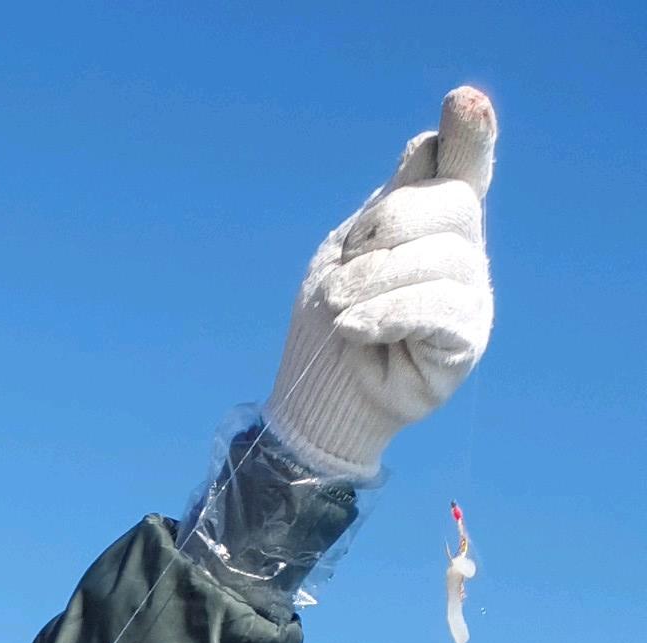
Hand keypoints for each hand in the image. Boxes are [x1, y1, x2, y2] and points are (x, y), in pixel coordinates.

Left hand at [265, 86, 495, 479]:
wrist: (316, 396)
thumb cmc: (329, 320)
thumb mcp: (346, 249)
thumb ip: (391, 201)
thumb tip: (429, 143)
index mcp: (436, 218)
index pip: (462, 164)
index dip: (469, 134)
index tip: (461, 101)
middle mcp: (464, 249)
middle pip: (452, 203)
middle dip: (388, 227)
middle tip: (340, 272)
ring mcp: (472, 292)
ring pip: (441, 257)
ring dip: (374, 280)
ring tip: (337, 308)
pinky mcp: (467, 337)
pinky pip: (437, 307)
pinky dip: (387, 313)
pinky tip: (352, 329)